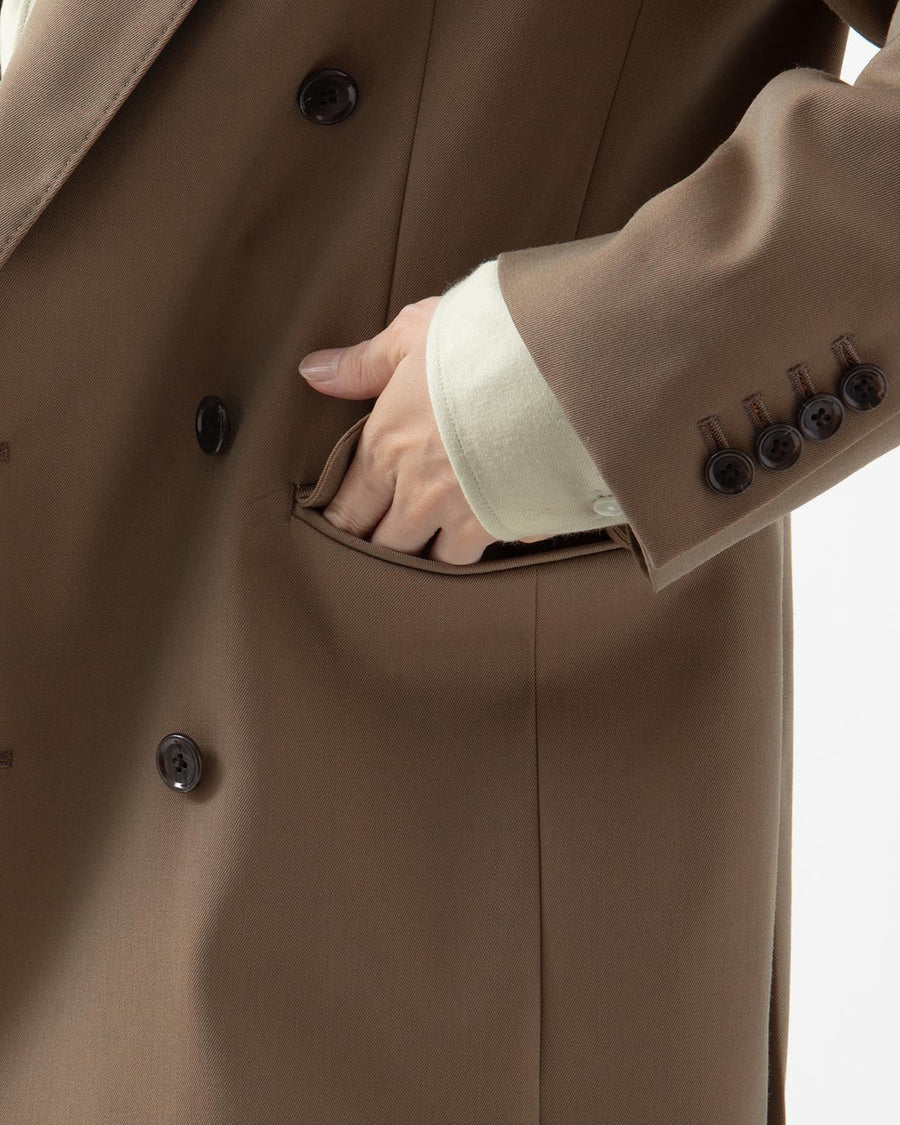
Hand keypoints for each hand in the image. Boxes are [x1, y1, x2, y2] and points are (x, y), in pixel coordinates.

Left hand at [298, 298, 543, 562]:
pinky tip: (492, 538)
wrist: (559, 364)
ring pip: (434, 563)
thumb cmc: (482, 342)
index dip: (340, 525)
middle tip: (381, 548)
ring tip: (432, 551)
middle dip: (380, 549)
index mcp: (386, 448)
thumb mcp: (414, 334)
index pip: (348, 509)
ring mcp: (465, 515)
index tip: (340, 529)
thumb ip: (364, 363)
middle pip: (386, 547)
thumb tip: (313, 372)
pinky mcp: (510, 524)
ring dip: (430, 558)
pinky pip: (490, 555)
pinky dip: (488, 550)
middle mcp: (418, 494)